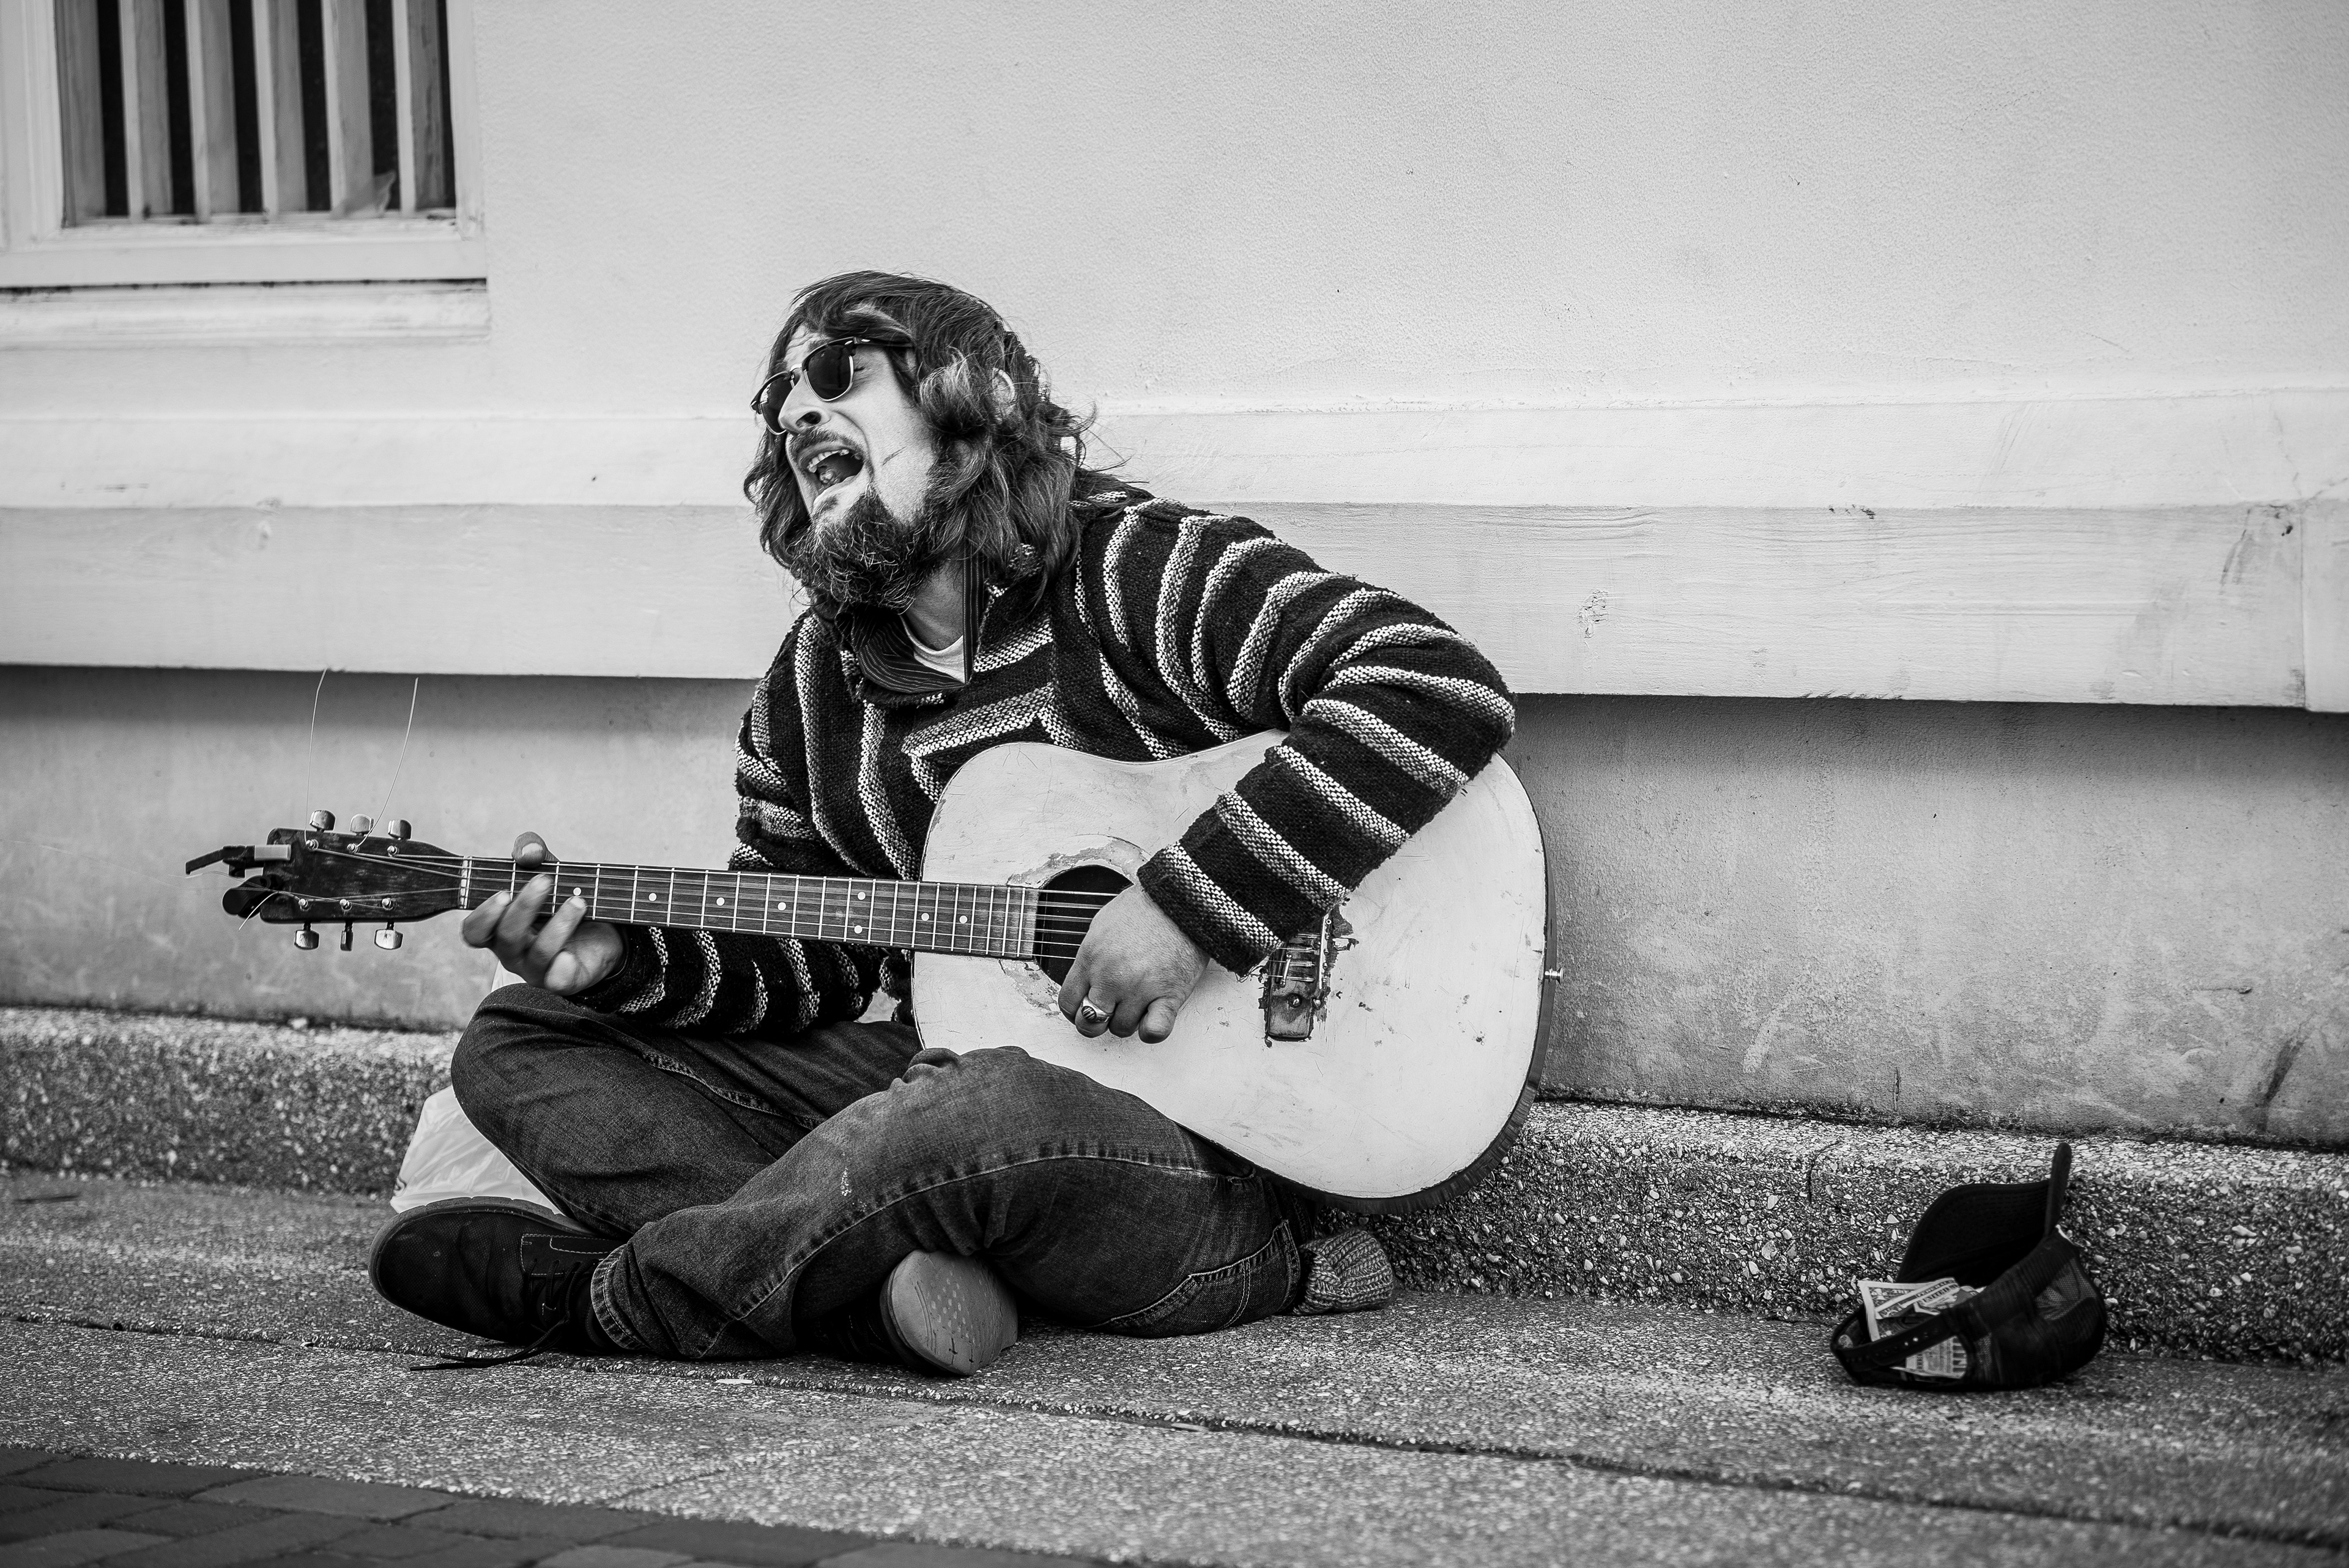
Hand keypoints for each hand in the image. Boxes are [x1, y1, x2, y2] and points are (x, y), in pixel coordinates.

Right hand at [459, 832, 623, 994]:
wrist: (605, 929)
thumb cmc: (562, 898)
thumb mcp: (547, 868)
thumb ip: (532, 851)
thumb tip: (528, 852)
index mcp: (499, 927)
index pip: (474, 931)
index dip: (484, 915)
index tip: (504, 893)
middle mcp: (514, 952)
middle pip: (507, 937)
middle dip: (525, 908)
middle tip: (545, 881)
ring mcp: (537, 969)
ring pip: (538, 953)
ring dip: (558, 924)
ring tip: (579, 902)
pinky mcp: (564, 980)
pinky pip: (558, 981)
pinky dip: (562, 969)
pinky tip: (569, 955)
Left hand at [1058, 883, 1206, 1043]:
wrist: (1181, 900)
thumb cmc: (1143, 908)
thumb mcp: (1101, 926)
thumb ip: (1089, 957)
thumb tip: (1084, 981)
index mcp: (1091, 958)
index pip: (1068, 1002)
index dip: (1073, 1009)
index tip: (1083, 1006)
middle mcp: (1111, 978)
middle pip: (1089, 1023)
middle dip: (1094, 1022)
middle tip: (1106, 1012)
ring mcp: (1140, 989)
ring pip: (1121, 1029)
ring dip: (1127, 1021)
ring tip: (1135, 1003)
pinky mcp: (1169, 995)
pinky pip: (1154, 1032)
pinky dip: (1151, 1032)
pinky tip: (1152, 1018)